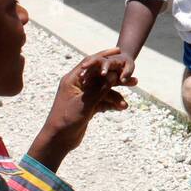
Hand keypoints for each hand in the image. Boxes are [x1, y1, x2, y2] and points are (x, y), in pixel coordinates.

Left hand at [31, 49, 136, 168]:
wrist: (58, 139)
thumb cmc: (66, 120)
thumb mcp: (85, 103)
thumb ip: (100, 88)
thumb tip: (113, 74)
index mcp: (72, 80)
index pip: (90, 62)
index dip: (104, 55)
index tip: (119, 51)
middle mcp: (78, 85)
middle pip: (100, 77)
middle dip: (116, 79)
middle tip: (133, 79)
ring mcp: (83, 96)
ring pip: (103, 91)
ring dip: (115, 97)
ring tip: (126, 105)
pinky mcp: (87, 106)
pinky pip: (102, 102)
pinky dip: (111, 105)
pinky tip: (121, 109)